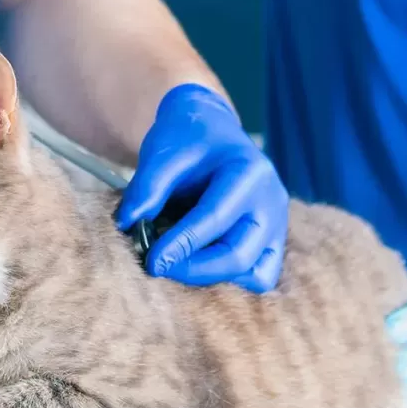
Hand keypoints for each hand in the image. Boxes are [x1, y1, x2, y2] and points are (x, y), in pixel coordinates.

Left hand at [115, 83, 288, 293]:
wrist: (211, 129)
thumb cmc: (186, 138)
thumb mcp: (161, 152)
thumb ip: (146, 188)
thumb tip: (128, 226)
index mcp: (248, 172)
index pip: (215, 218)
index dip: (181, 245)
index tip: (152, 262)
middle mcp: (271, 200)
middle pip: (238, 255)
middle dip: (193, 269)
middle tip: (156, 266)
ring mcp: (277, 223)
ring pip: (254, 274)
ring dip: (212, 276)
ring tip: (179, 260)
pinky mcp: (273, 240)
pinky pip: (261, 275)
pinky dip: (231, 278)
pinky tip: (201, 263)